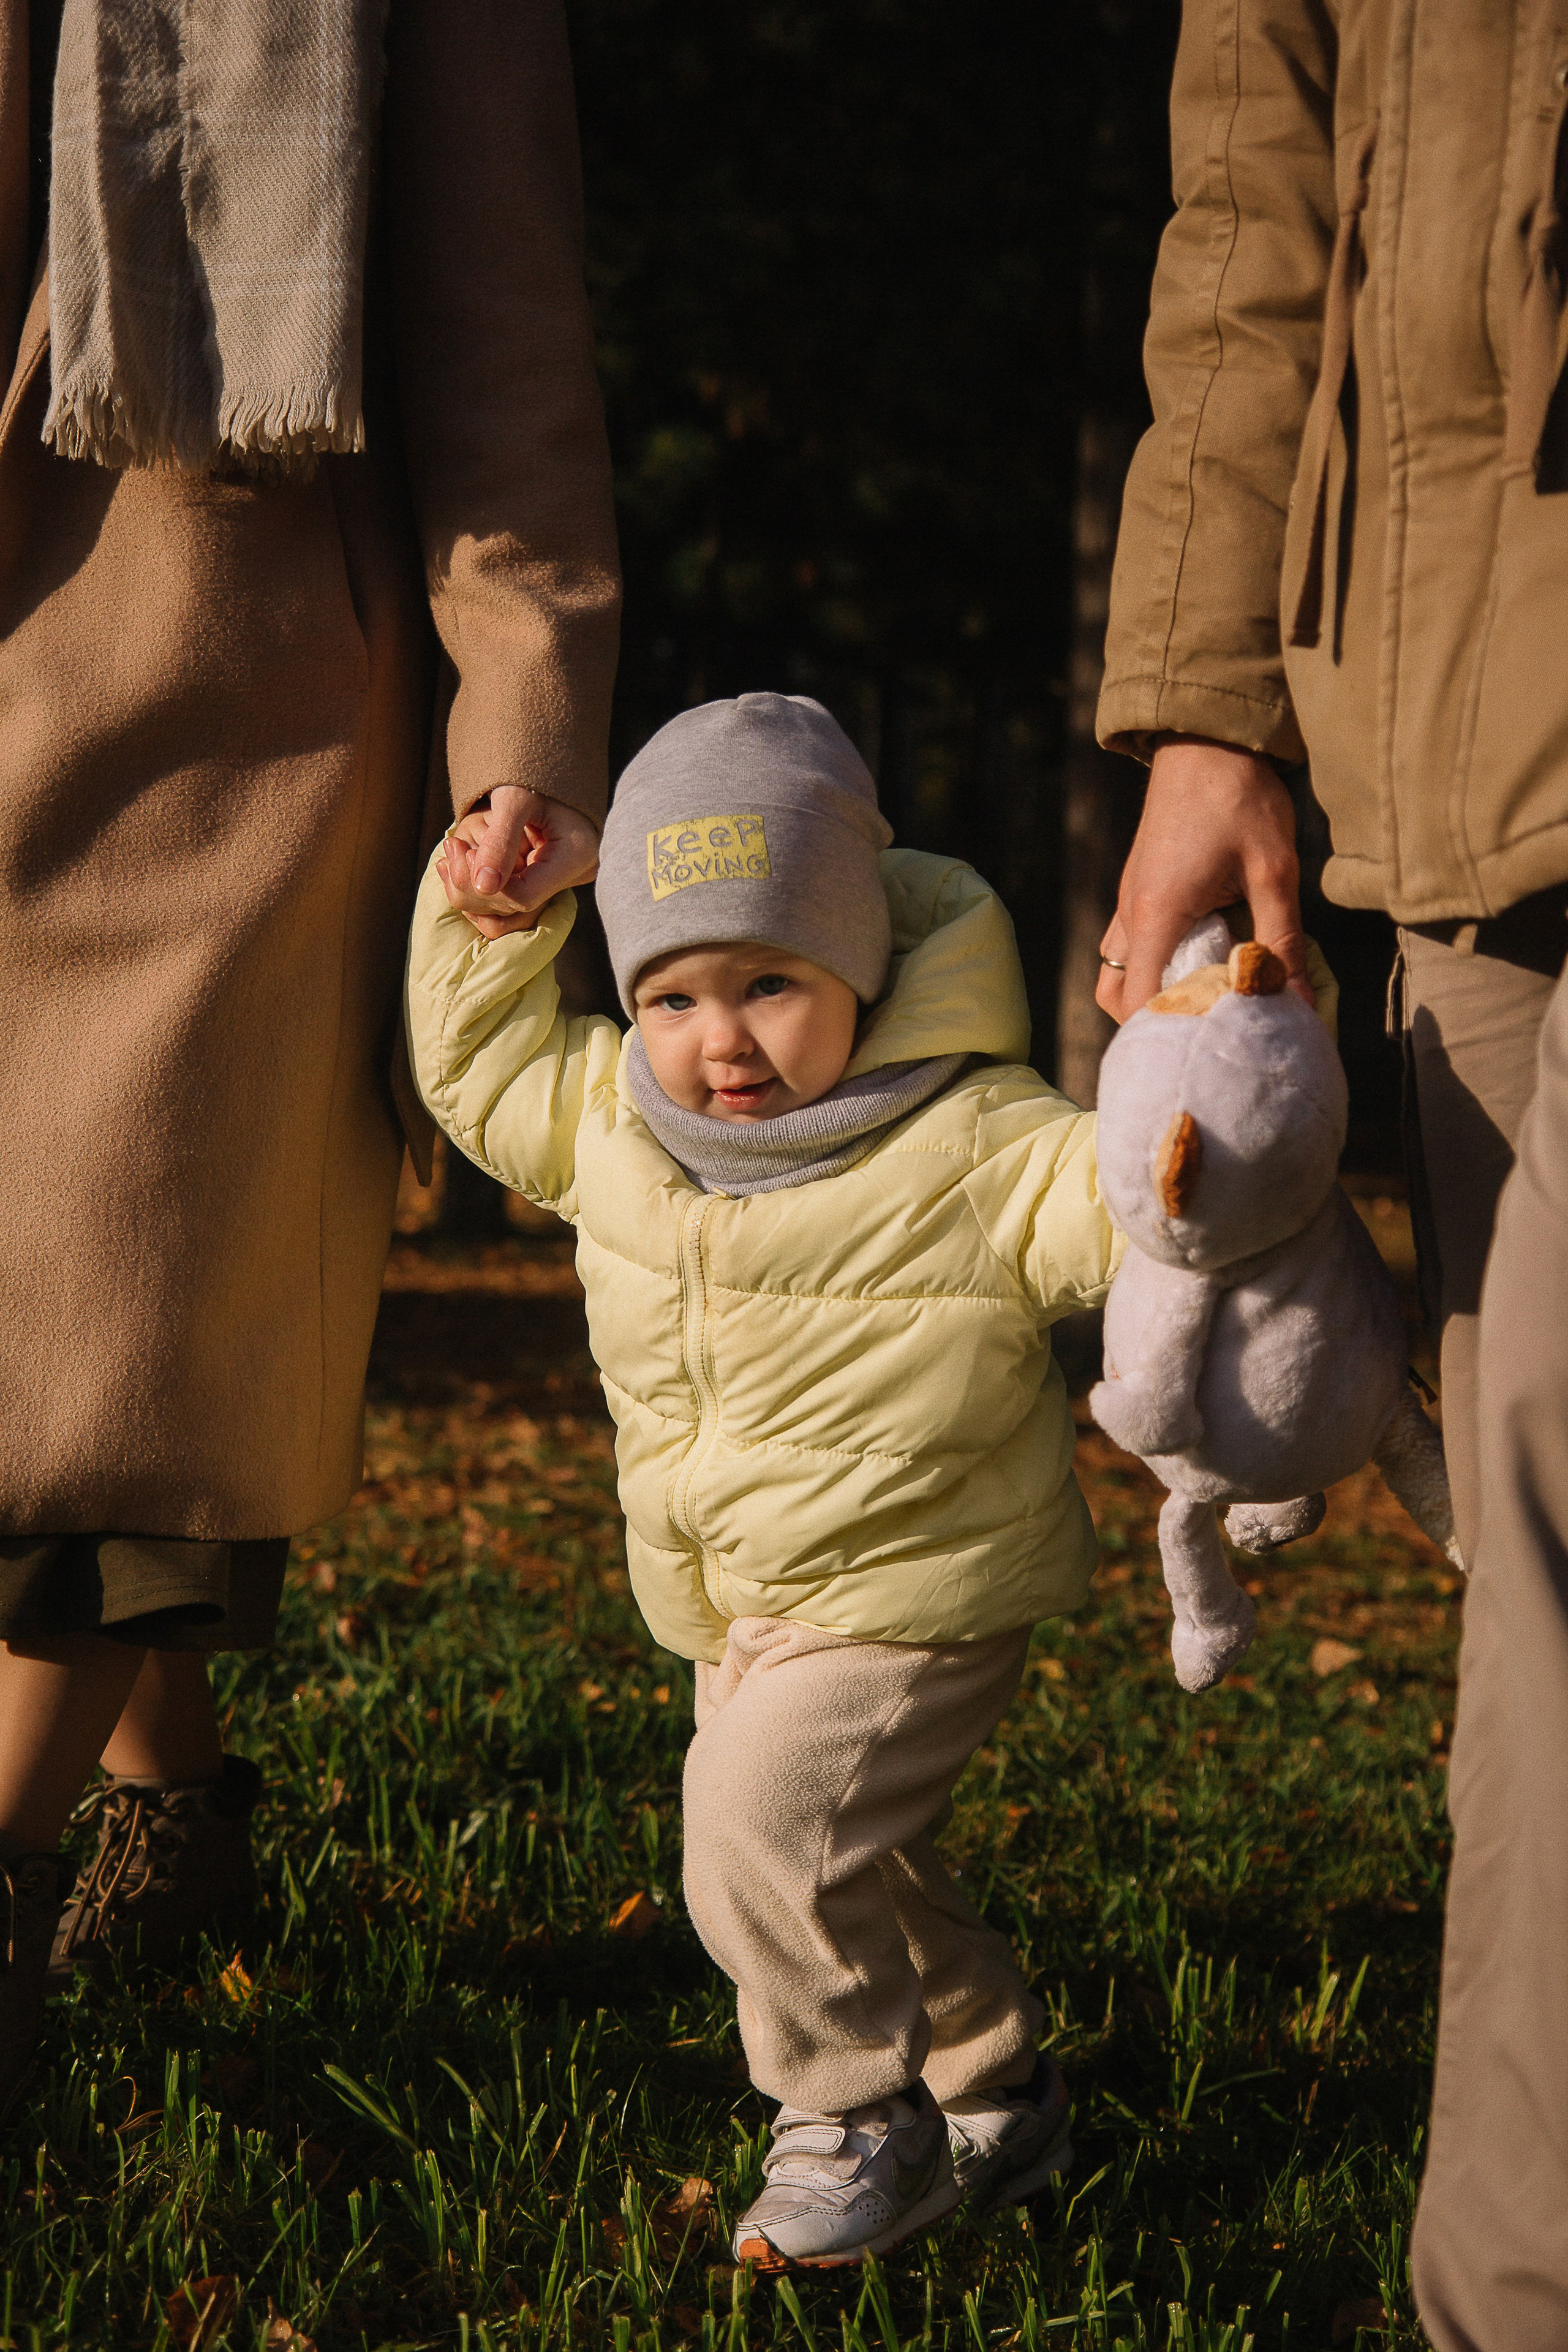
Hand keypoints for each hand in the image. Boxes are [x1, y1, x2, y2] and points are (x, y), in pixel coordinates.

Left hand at [438, 786, 599, 940]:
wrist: (543, 764)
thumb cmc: (531, 770)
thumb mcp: (514, 798)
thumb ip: (499, 841)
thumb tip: (483, 886)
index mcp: (576, 856)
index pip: (524, 896)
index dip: (487, 884)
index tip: (463, 852)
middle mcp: (574, 875)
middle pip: (514, 904)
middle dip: (473, 882)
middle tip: (451, 844)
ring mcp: (560, 880)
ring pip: (507, 909)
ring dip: (469, 885)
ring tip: (452, 848)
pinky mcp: (545, 879)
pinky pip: (507, 898)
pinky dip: (478, 884)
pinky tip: (460, 859)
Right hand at [1095, 740, 1310, 1019]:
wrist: (1206, 737)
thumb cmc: (1240, 797)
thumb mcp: (1274, 871)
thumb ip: (1284, 941)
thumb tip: (1301, 1007)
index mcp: (1156, 915)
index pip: (1138, 1003)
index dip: (1167, 1033)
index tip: (1210, 1043)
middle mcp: (1130, 913)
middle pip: (1116, 997)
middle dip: (1154, 1022)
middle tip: (1208, 1026)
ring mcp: (1129, 899)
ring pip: (1118, 971)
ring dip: (1153, 992)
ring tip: (1206, 995)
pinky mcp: (1139, 886)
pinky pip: (1131, 944)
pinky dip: (1157, 964)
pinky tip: (1204, 957)